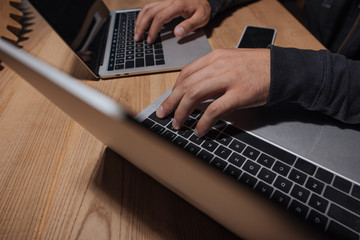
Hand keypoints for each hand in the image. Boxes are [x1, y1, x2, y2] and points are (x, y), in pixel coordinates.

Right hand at [134, 0, 210, 43]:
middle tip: (137, 39)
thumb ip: (189, 26)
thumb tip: (177, 33)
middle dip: (141, 26)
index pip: (160, 18)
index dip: (153, 30)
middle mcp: (169, 1)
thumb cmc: (202, 9)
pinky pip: (150, 7)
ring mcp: (165, 1)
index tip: (149, 40)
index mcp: (177, 5)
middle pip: (149, 12)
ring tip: (136, 32)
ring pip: (147, 8)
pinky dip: (143, 15)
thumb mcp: (201, 18)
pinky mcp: (164, 2)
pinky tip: (141, 23)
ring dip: (140, 20)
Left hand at [156, 48, 270, 136]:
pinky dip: (203, 122)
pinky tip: (199, 130)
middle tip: (164, 114)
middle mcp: (219, 65)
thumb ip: (212, 73)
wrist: (282, 70)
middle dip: (171, 102)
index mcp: (216, 57)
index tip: (168, 100)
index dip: (173, 89)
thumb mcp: (231, 62)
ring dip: (182, 112)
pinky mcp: (239, 94)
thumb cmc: (257, 68)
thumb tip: (194, 91)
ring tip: (178, 124)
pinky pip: (214, 110)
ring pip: (194, 95)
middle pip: (186, 84)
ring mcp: (229, 79)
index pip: (186, 73)